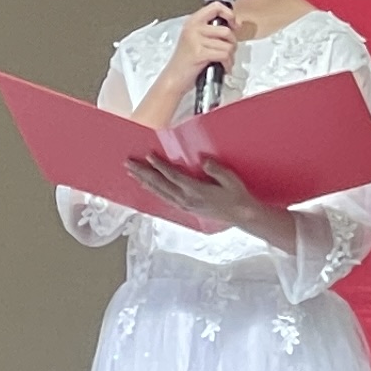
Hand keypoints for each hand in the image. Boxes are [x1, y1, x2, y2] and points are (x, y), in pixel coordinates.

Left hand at [134, 156, 278, 235]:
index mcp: (195, 191)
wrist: (241, 215)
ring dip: (144, 181)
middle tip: (128, 163)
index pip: (172, 176)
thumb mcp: (230, 180)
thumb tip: (203, 161)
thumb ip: (216, 170)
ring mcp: (184, 205)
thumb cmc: (236, 195)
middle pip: (159, 184)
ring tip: (131, 173)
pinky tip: (147, 186)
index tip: (148, 155)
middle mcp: (186, 199)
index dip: (159, 165)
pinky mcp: (184, 208)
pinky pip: (164, 198)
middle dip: (142, 173)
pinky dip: (153, 190)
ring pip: (159, 192)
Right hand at [169, 0, 238, 100]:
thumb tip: (235, 24)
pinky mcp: (199, 53)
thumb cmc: (187, 61)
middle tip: (227, 52)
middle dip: (232, 44)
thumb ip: (212, 30)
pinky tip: (223, 67)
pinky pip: (224, 55)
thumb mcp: (197, 39)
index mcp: (193, 21)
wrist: (173, 78)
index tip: (234, 25)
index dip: (230, 15)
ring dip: (230, 56)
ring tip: (223, 61)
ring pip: (227, 45)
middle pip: (226, 30)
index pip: (216, 6)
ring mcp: (195, 40)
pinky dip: (227, 64)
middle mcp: (193, 28)